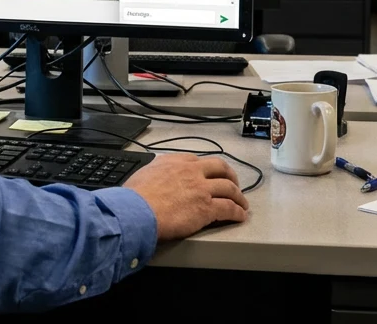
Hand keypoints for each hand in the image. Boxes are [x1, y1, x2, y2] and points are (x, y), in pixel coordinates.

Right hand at [123, 153, 248, 239]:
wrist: (136, 211)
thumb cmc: (134, 197)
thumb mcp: (143, 174)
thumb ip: (154, 173)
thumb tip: (153, 178)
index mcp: (175, 162)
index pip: (199, 160)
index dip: (209, 168)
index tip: (211, 174)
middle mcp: (191, 171)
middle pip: (220, 168)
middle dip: (230, 176)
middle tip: (234, 183)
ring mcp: (201, 188)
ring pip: (229, 188)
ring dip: (238, 196)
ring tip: (242, 203)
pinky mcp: (207, 207)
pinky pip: (229, 208)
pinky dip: (237, 212)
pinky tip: (240, 216)